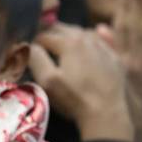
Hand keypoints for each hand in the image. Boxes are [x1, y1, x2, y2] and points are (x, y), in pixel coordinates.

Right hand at [30, 23, 134, 141]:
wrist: (107, 112)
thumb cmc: (74, 98)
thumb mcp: (47, 81)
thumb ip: (35, 59)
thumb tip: (30, 46)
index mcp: (68, 43)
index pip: (43, 36)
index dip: (32, 43)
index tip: (26, 52)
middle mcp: (86, 38)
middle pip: (62, 29)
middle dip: (49, 34)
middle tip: (40, 44)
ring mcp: (103, 46)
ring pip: (81, 32)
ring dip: (68, 35)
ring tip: (60, 42)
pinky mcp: (114, 57)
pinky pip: (101, 40)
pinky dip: (91, 37)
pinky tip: (91, 38)